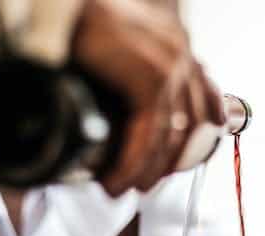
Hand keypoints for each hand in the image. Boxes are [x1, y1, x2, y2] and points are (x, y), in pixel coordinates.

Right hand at [73, 0, 224, 195]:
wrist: (59, 7)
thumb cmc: (79, 24)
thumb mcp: (118, 46)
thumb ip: (132, 68)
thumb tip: (125, 100)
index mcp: (175, 43)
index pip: (205, 91)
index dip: (202, 126)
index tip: (187, 151)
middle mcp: (179, 52)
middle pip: (190, 122)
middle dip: (168, 161)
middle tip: (144, 182)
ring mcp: (169, 66)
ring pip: (167, 136)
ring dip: (146, 170)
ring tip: (125, 188)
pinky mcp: (150, 80)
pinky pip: (147, 136)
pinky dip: (131, 164)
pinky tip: (116, 179)